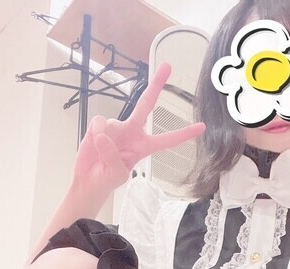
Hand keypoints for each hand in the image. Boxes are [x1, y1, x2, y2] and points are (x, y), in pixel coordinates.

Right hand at [72, 63, 205, 198]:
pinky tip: (93, 145)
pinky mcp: (99, 125)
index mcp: (144, 147)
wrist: (87, 180)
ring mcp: (116, 127)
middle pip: (146, 105)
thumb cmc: (107, 179)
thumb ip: (114, 157)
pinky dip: (95, 135)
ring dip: (105, 141)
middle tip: (167, 66)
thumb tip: (103, 135)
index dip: (183, 134)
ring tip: (101, 156)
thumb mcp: (117, 174)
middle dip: (156, 85)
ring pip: (113, 124)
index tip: (202, 127)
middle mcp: (132, 132)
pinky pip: (99, 124)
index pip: (167, 140)